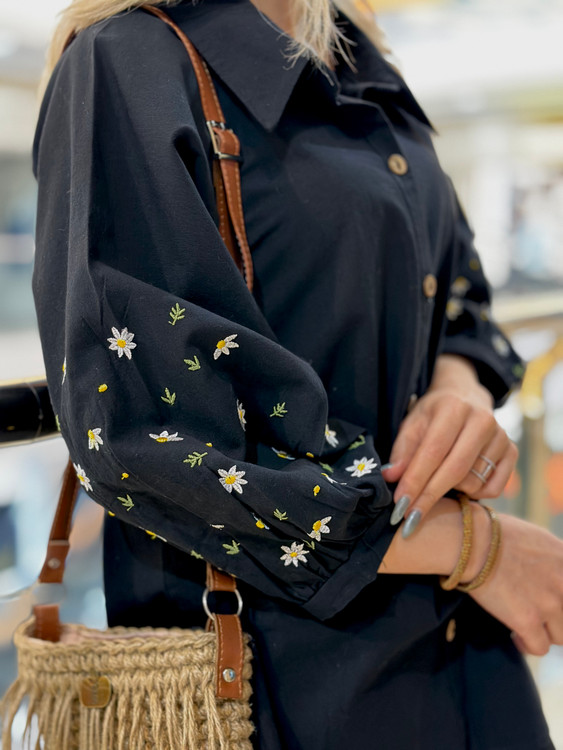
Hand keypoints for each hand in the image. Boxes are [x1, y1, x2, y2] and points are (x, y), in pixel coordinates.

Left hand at [382, 354, 517, 534]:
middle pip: (455, 470)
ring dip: (451, 490)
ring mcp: (502, 437)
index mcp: (454, 408)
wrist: (467, 397)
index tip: (400, 505)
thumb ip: (402, 451)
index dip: (415, 481)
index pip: (433, 452)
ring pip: (473, 482)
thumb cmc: (434, 414)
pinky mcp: (512, 452)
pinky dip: (474, 493)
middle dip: (429, 497)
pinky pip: (492, 489)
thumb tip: (391, 476)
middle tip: (409, 519)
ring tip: (439, 478)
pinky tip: (462, 481)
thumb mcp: (413, 423)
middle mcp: (482, 421)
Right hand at [468, 509, 562, 655]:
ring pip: (559, 636)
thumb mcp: (536, 537)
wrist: (471, 542)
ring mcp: (548, 603)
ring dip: (544, 632)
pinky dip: (527, 645)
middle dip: (555, 617)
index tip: (549, 599)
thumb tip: (551, 567)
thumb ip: (552, 556)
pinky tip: (516, 635)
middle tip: (537, 612)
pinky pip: (539, 647)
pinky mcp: (527, 620)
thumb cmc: (494, 533)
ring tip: (526, 624)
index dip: (559, 597)